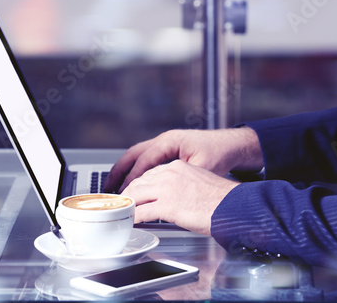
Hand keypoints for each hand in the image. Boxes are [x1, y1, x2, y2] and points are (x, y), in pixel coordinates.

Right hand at [104, 127, 261, 191]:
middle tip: (106, 189)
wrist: (230, 145)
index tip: (123, 192)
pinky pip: (145, 159)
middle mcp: (164, 140)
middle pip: (133, 154)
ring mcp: (164, 144)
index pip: (143, 160)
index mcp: (169, 141)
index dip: (132, 177)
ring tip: (112, 187)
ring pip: (136, 155)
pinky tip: (130, 182)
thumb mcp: (201, 168)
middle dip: (118, 171)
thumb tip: (163, 196)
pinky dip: (134, 170)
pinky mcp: (167, 150)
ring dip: (124, 170)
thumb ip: (181, 180)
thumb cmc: (218, 153)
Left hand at [121, 160, 239, 235]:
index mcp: (178, 166)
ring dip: (128, 205)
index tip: (134, 192)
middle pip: (139, 182)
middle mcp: (170, 173)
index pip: (150, 173)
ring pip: (136, 195)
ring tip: (123, 213)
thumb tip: (172, 195)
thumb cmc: (220, 198)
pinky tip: (132, 222)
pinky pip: (142, 212)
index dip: (139, 185)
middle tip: (123, 203)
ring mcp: (167, 189)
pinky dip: (134, 218)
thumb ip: (182, 183)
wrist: (232, 205)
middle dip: (129, 194)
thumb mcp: (198, 181)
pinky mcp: (168, 205)